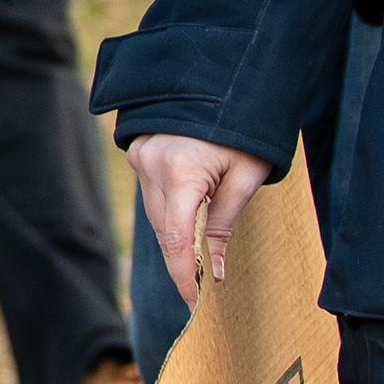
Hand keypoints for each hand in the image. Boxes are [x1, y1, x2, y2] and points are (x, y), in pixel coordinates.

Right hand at [130, 132, 271, 307]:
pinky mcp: (138, 151)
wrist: (225, 78)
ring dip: (176, 238)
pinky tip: (187, 225)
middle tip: (203, 291)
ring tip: (199, 261)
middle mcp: (151, 164)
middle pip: (163, 230)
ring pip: (155, 214)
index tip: (195, 305)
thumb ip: (225, 224)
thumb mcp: (246, 177)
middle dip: (182, 261)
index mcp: (180, 171)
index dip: (184, 276)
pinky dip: (169, 214)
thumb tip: (215, 270)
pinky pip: (152, 195)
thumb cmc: (245, 129)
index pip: (176, 238)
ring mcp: (140, 156)